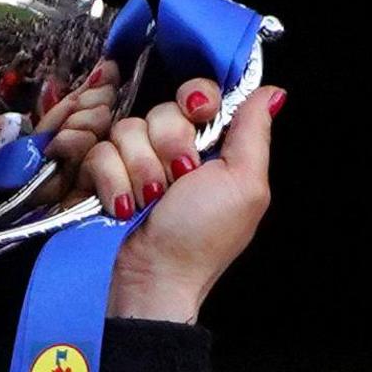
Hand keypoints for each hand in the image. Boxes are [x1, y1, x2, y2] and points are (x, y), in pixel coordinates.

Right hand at [92, 78, 282, 322]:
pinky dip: (112, 182)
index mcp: (212, 147)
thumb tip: (273, 93)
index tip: (200, 115)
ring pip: (127, 129)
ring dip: (139, 169)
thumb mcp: (244, 184)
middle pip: (162, 108)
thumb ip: (254, 132)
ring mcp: (134, 163)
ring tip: (149, 202)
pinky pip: (98, 151)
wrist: (151, 279)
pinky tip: (123, 207)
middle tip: (177, 180)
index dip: (197, 99)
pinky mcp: (100, 176)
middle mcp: (172, 150)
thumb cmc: (201, 240)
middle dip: (168, 144)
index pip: (200, 93)